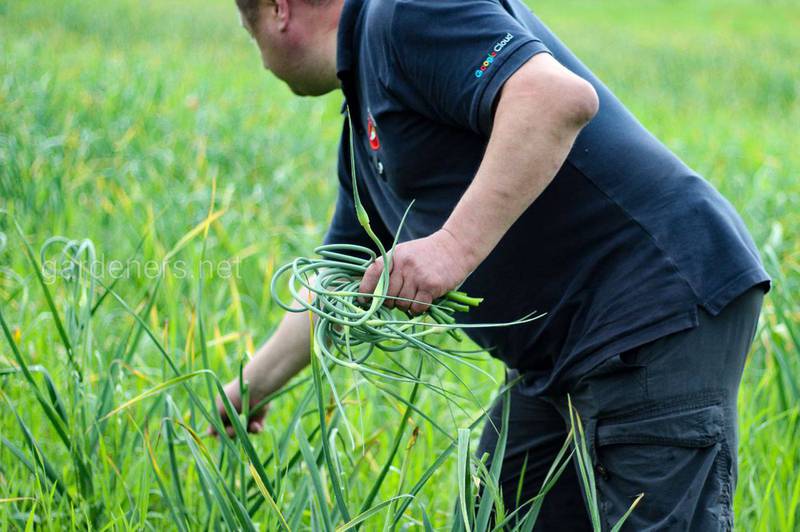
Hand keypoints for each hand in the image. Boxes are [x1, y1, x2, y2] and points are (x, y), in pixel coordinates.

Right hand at [208, 379, 267, 437]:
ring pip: (243, 433)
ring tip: (246, 423)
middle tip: (232, 431)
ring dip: (243, 431)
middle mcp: (234, 417)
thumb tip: (209, 434)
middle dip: (230, 434)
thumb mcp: (220, 406)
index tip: (218, 436)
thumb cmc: (235, 394)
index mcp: (223, 412)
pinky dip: (255, 429)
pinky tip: (255, 424)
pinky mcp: (258, 419)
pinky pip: (256, 431)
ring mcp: (246, 419)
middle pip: (229, 434)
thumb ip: (215, 420)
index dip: (218, 434)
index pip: (218, 428)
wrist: (255, 387)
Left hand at [359, 229, 475, 314]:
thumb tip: (372, 293)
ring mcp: (417, 275)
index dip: (366, 288)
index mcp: (394, 255)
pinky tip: (423, 302)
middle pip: (387, 295)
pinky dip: (418, 309)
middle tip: (400, 299)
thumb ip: (391, 269)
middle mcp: (403, 264)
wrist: (456, 246)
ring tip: (415, 298)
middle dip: (390, 302)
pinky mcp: (431, 285)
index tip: (364, 300)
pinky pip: (417, 307)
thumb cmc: (428, 254)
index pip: (373, 272)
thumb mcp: (406, 253)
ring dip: (406, 306)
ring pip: (401, 303)